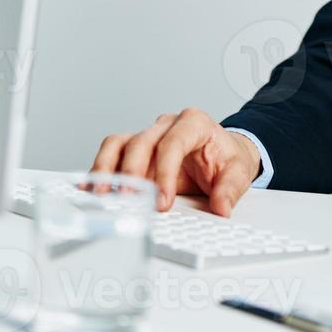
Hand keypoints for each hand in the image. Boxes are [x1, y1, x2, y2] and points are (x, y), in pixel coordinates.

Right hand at [91, 108, 261, 215]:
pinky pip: (113, 154)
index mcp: (194, 123)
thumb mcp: (238, 171)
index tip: (162, 202)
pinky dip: (102, 170)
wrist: (223, 153)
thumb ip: (230, 189)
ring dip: (108, 168)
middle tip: (129, 200)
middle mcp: (168, 125)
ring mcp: (149, 135)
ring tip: (101, 193)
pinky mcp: (135, 149)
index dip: (165, 173)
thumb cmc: (227, 157)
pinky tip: (93, 187)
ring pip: (119, 143)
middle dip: (132, 172)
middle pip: (141, 142)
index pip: (173, 143)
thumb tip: (221, 208)